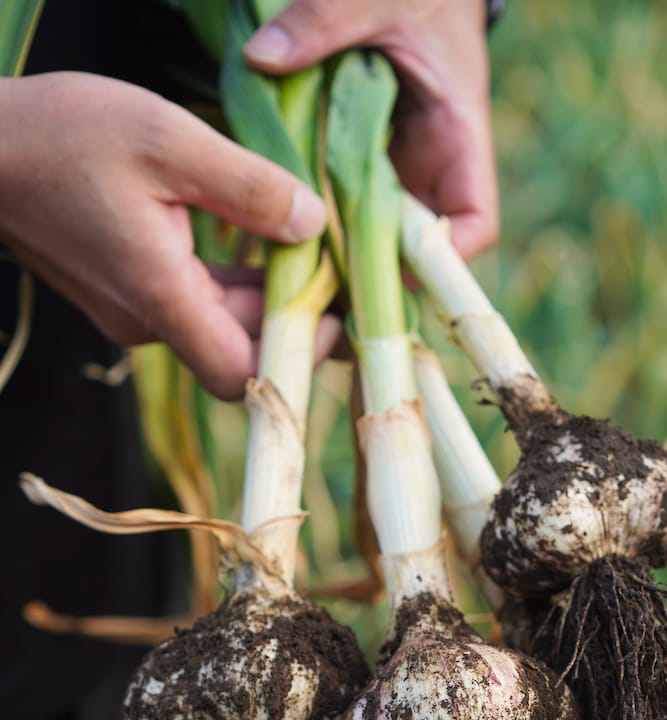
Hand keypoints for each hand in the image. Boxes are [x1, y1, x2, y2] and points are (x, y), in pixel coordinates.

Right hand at [0, 72, 326, 399]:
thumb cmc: (63, 136)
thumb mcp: (167, 140)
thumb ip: (247, 187)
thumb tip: (313, 225)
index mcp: (160, 298)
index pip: (242, 375)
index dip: (297, 356)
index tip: (337, 312)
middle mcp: (147, 322)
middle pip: (240, 348)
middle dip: (295, 317)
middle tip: (342, 270)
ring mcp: (134, 312)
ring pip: (221, 323)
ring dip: (267, 297)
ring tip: (312, 249)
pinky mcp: (125, 293)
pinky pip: (196, 301)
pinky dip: (234, 282)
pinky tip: (259, 239)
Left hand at [244, 0, 497, 259]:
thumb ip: (323, 20)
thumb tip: (263, 55)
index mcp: (457, 134)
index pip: (474, 221)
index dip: (445, 258)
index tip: (397, 271)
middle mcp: (429, 163)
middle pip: (415, 244)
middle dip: (373, 270)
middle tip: (321, 287)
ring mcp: (394, 165)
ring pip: (374, 231)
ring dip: (336, 251)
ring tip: (289, 271)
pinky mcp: (359, 157)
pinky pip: (340, 201)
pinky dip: (312, 217)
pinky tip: (271, 228)